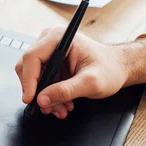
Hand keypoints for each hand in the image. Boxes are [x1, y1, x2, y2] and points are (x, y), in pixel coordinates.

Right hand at [15, 28, 145, 118]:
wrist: (118, 68)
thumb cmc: (110, 68)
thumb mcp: (91, 82)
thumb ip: (65, 91)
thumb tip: (42, 99)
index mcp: (59, 37)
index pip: (32, 57)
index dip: (28, 80)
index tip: (31, 99)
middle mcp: (49, 41)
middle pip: (27, 68)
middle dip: (37, 91)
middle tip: (48, 107)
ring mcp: (47, 51)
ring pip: (32, 77)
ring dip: (43, 96)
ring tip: (60, 108)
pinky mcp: (48, 63)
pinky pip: (39, 81)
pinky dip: (48, 95)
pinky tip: (61, 102)